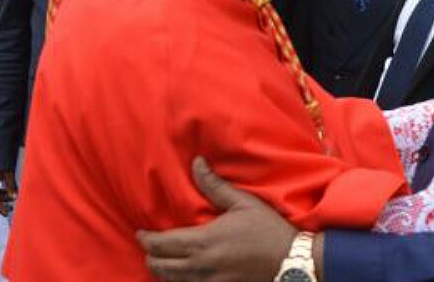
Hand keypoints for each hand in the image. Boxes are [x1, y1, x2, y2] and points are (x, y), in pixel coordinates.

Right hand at [0, 170, 18, 216]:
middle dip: (0, 204)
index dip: (0, 207)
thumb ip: (11, 186)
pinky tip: (7, 191)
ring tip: (11, 199)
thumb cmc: (1, 159)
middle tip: (8, 210)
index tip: (6, 213)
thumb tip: (14, 197)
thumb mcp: (8, 173)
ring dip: (1, 197)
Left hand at [138, 157, 301, 281]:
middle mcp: (200, 267)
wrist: (292, 262)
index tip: (141, 233)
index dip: (146, 240)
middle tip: (149, 249)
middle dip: (150, 258)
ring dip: (163, 273)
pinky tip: (183, 277)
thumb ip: (215, 186)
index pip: (161, 245)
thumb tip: (196, 163)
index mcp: (202, 242)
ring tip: (162, 263)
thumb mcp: (242, 203)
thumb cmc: (268, 230)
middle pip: (161, 268)